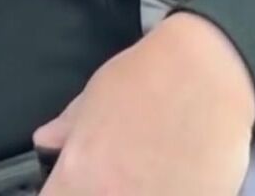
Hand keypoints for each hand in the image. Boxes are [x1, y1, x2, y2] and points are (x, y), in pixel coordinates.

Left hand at [32, 13, 254, 194]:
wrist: (207, 70)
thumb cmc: (147, 76)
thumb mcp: (96, 96)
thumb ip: (68, 129)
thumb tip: (46, 142)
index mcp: (79, 176)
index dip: (63, 191)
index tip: (73, 183)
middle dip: (99, 189)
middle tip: (117, 173)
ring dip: (138, 190)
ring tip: (148, 172)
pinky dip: (174, 190)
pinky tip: (176, 176)